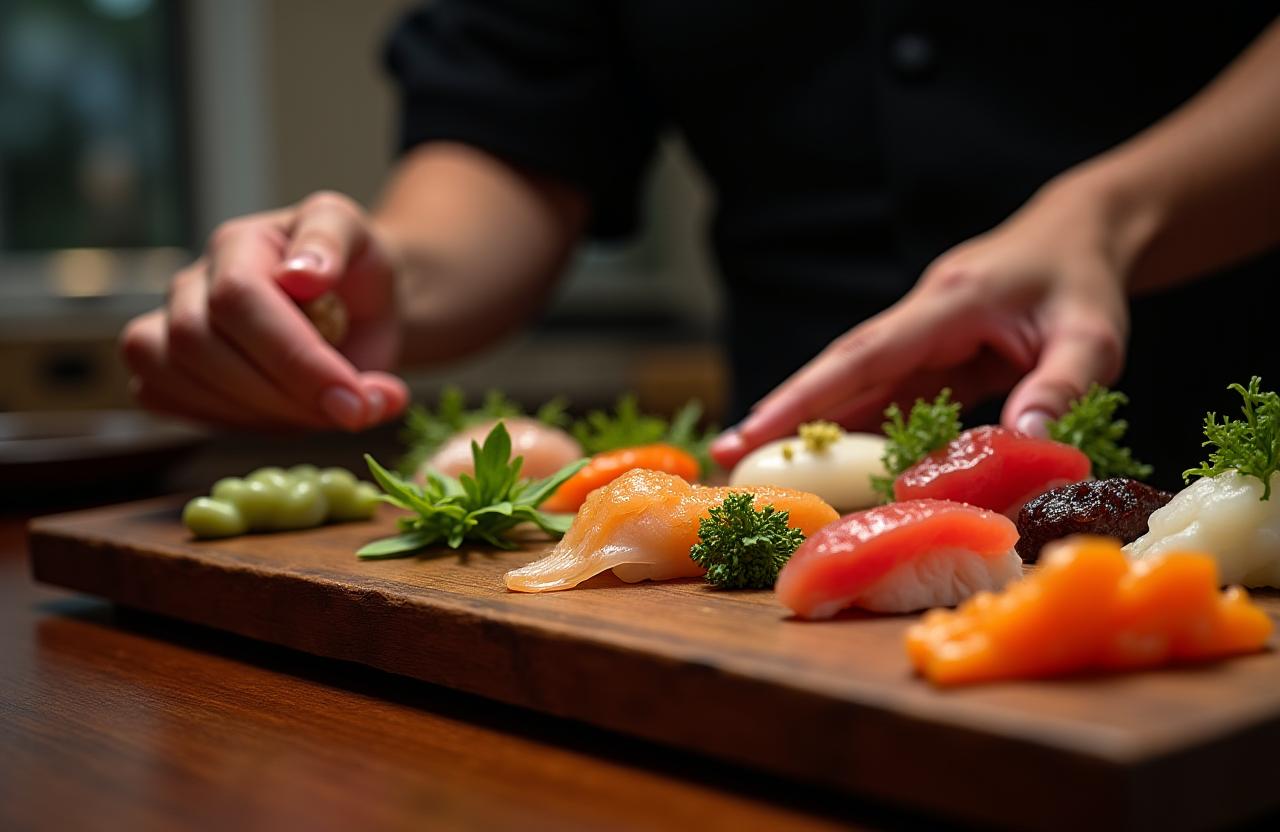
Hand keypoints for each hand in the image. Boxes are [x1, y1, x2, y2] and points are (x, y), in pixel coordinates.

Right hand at [120, 191, 409, 430]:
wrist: (356, 307)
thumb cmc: (357, 272)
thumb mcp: (361, 238)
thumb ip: (333, 241)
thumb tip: (301, 275)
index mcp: (238, 244)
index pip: (237, 298)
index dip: (293, 356)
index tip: (353, 397)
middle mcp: (192, 284)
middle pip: (198, 345)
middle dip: (283, 394)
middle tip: (353, 412)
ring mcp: (169, 327)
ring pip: (180, 381)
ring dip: (266, 416)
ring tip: (334, 412)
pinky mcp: (164, 369)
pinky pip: (170, 402)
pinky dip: (236, 424)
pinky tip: (291, 417)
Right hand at [711, 176, 1130, 467]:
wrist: (1080, 236)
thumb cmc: (1084, 281)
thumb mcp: (1094, 336)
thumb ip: (1060, 386)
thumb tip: (1026, 444)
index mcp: (947, 306)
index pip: (863, 355)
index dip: (806, 394)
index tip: (754, 428)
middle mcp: (920, 321)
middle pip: (839, 371)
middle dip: (783, 412)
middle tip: (727, 457)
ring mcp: (922, 339)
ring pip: (856, 387)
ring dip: (812, 426)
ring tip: (763, 470)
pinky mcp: (932, 357)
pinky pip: (887, 398)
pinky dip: (857, 429)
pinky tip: (832, 464)